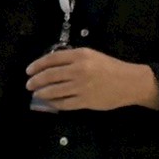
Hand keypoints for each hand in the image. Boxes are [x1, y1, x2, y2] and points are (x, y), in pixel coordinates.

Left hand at [24, 48, 158, 111]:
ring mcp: (81, 87)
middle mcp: (79, 70)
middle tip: (29, 84)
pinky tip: (50, 103)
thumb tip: (52, 66)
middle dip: (36, 81)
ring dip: (42, 93)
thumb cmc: (110, 67)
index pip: (52, 59)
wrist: (129, 82)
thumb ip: (73, 59)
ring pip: (54, 91)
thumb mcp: (92, 55)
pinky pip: (64, 103)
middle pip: (50, 75)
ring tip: (36, 94)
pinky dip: (54, 103)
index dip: (37, 65)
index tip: (29, 70)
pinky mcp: (85, 101)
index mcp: (80, 55)